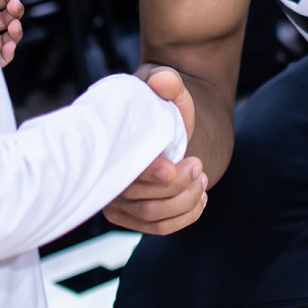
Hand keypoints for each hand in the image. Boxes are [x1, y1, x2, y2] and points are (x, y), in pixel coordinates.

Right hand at [103, 65, 207, 235]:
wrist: (167, 123)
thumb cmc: (160, 104)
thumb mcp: (165, 85)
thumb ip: (166, 81)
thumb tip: (164, 81)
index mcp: (107, 149)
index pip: (124, 173)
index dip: (149, 175)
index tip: (173, 167)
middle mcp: (106, 181)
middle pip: (142, 202)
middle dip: (178, 188)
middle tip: (198, 164)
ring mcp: (118, 203)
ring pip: (154, 217)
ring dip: (186, 200)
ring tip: (201, 176)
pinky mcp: (133, 216)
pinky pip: (160, 227)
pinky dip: (186, 215)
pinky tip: (200, 196)